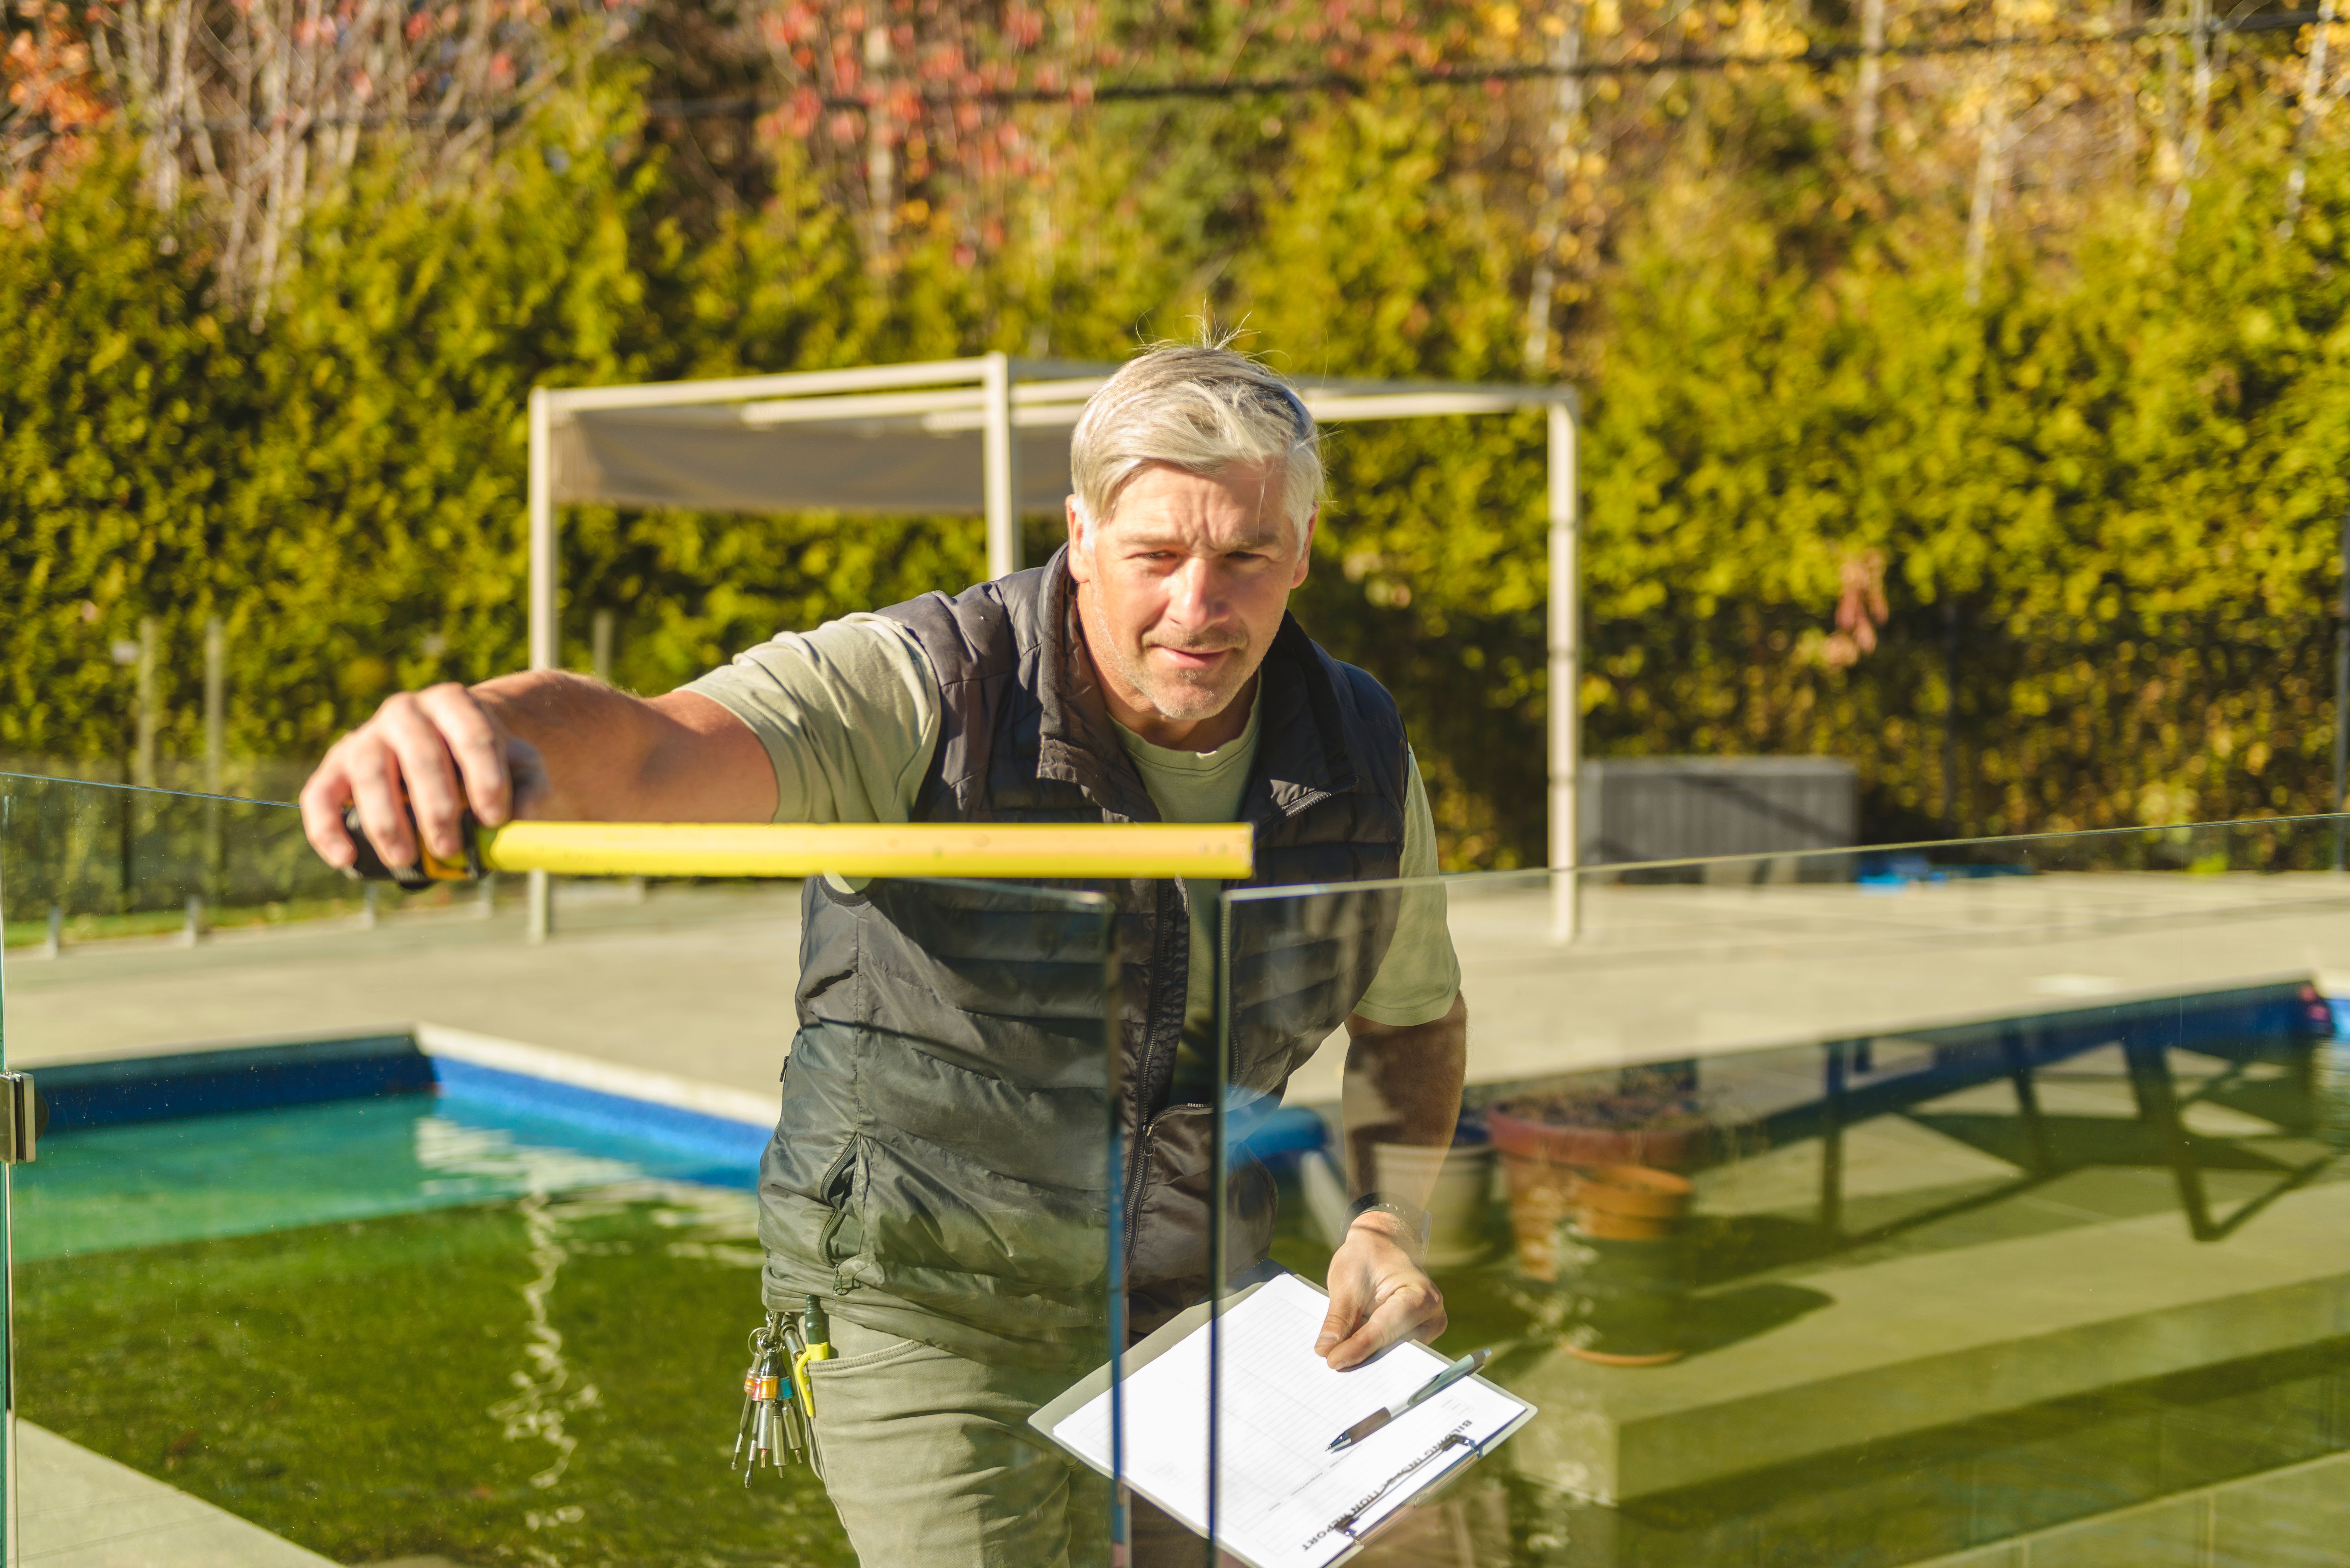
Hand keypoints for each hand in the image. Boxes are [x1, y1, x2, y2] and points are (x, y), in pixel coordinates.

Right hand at [300, 683, 547, 870]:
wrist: (444, 742)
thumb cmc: (483, 758)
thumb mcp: (519, 764)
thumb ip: (530, 787)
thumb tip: (523, 820)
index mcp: (454, 704)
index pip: (473, 736)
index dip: (485, 779)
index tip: (495, 820)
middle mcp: (406, 712)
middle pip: (419, 755)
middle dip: (436, 807)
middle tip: (451, 848)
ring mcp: (366, 736)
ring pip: (368, 772)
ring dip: (386, 819)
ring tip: (406, 857)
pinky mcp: (335, 766)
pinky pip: (320, 794)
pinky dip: (326, 827)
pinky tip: (345, 857)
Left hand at [1315, 1215, 1445, 1370]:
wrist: (1383, 1243)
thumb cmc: (1367, 1256)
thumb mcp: (1347, 1282)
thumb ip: (1338, 1318)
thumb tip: (1326, 1350)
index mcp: (1420, 1295)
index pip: (1384, 1329)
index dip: (1357, 1348)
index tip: (1332, 1361)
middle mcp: (1431, 1316)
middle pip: (1392, 1346)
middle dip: (1362, 1358)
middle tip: (1332, 1368)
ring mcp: (1427, 1328)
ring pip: (1392, 1352)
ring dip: (1365, 1358)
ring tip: (1337, 1363)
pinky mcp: (1417, 1335)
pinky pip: (1392, 1349)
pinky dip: (1371, 1352)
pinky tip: (1348, 1356)